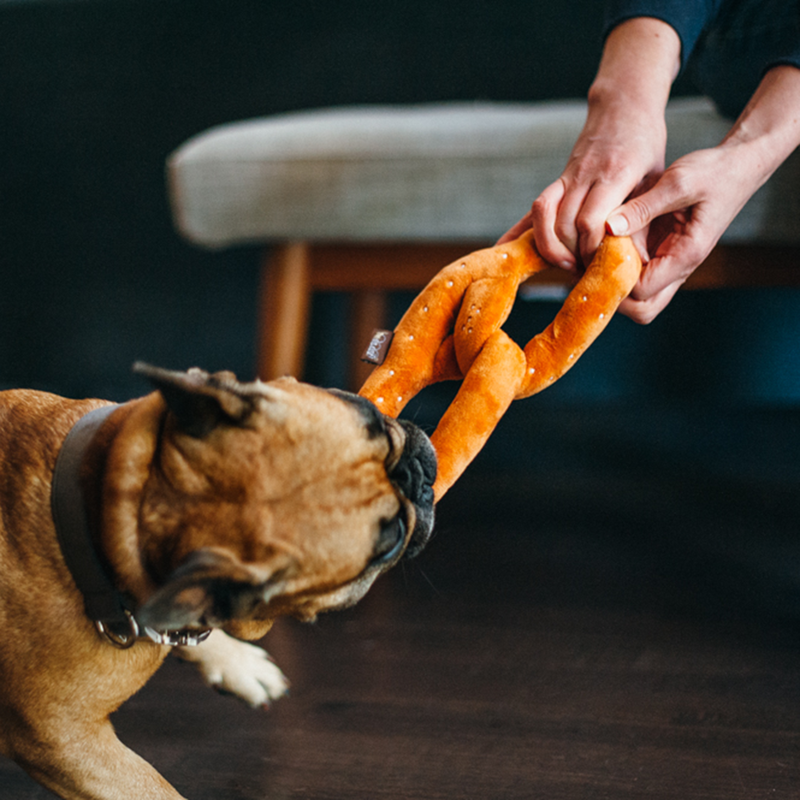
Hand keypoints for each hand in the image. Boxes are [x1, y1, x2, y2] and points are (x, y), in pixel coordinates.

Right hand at [499, 17, 680, 269]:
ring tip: (563, 265)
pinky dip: (517, 231)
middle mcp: (585, 176)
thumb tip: (637, 261)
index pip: (590, 221)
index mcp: (615, 175)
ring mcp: (567, 177)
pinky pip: (534, 208)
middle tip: (585, 271)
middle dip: (571, 254)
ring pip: (544, 216)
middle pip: (565, 224)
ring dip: (549, 246)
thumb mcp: (657, 179)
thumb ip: (643, 217)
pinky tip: (504, 250)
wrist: (623, 107)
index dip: (590, 248)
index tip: (600, 263)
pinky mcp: (557, 182)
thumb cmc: (645, 147)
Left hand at [608, 65, 799, 323]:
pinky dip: (618, 265)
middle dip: (613, 296)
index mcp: (685, 255)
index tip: (595, 256)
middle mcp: (678, 267)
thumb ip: (643, 206)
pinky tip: (603, 243)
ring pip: (637, 297)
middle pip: (641, 309)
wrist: (737, 166)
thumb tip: (608, 226)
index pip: (641, 292)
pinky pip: (636, 273)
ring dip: (614, 281)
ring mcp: (670, 264)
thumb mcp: (679, 181)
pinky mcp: (662, 254)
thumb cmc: (714, 172)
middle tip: (592, 266)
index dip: (614, 280)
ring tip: (595, 253)